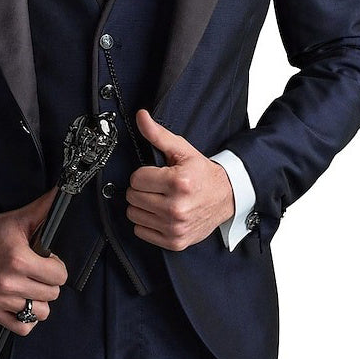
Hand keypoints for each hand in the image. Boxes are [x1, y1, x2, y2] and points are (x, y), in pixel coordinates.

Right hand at [0, 186, 67, 335]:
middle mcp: (9, 282)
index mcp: (19, 259)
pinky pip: (22, 327)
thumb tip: (65, 190)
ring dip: (39, 300)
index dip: (57, 267)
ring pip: (40, 312)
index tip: (48, 261)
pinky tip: (24, 302)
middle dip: (49, 282)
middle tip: (39, 272)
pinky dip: (26, 318)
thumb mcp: (21, 218)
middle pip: (52, 294)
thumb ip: (46, 208)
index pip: (59, 276)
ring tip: (31, 287)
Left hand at [125, 109, 234, 250]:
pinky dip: (147, 223)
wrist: (227, 197)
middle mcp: (177, 207)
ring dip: (142, 206)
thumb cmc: (202, 174)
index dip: (143, 174)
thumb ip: (158, 134)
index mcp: (178, 183)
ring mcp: (175, 227)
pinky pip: (141, 232)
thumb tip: (141, 117)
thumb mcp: (182, 150)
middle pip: (133, 197)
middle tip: (157, 186)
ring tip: (158, 199)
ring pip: (134, 214)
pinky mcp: (175, 241)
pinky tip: (160, 214)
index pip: (136, 179)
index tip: (155, 174)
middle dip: (142, 189)